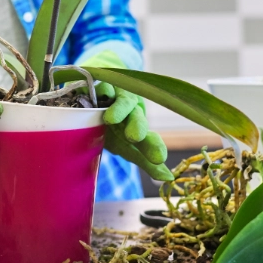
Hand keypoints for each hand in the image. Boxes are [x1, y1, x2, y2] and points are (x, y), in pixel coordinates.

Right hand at [81, 51, 172, 181]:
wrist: (99, 92)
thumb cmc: (113, 124)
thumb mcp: (125, 145)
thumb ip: (144, 160)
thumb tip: (168, 178)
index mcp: (137, 128)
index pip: (148, 139)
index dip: (152, 147)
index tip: (159, 159)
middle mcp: (131, 111)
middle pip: (136, 118)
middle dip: (137, 126)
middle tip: (134, 137)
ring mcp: (117, 96)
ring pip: (122, 101)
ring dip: (118, 109)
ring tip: (110, 119)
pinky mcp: (101, 84)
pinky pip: (101, 87)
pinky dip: (99, 92)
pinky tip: (94, 96)